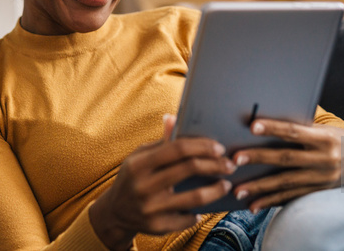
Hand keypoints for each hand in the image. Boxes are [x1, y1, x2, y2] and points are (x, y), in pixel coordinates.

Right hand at [89, 115, 235, 250]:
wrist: (114, 212)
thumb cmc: (133, 177)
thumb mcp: (140, 156)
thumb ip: (161, 141)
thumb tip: (173, 117)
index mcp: (139, 163)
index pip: (177, 148)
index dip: (202, 146)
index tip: (219, 148)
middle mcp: (143, 186)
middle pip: (189, 169)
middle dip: (215, 165)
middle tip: (229, 165)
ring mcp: (150, 208)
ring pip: (194, 198)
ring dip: (216, 190)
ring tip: (226, 184)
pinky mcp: (157, 227)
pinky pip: (187, 219)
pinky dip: (198, 213)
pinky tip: (204, 208)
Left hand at [231, 120, 343, 212]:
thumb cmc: (335, 138)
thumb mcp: (323, 129)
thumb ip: (300, 125)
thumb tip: (268, 116)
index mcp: (324, 138)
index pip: (294, 131)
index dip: (273, 128)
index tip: (252, 126)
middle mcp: (324, 159)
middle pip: (286, 158)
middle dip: (258, 158)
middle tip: (235, 160)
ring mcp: (321, 179)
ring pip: (286, 182)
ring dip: (260, 187)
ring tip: (238, 190)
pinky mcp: (317, 193)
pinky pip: (291, 198)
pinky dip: (271, 202)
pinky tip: (254, 204)